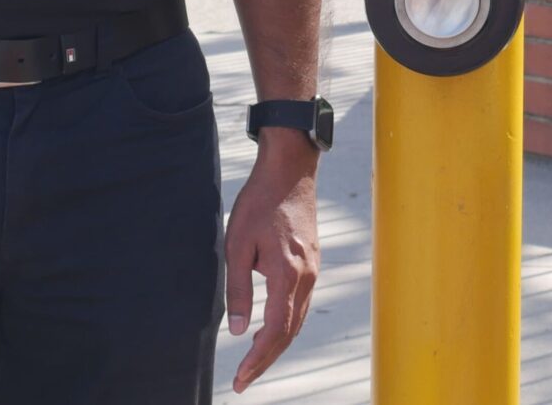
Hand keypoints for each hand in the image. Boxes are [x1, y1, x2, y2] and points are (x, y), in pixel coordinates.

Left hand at [224, 136, 319, 392]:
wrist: (290, 171)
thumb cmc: (260, 202)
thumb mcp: (238, 244)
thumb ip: (239, 289)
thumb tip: (239, 330)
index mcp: (287, 273)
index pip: (276, 330)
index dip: (259, 359)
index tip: (241, 379)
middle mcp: (306, 276)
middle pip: (291, 332)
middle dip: (267, 360)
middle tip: (244, 380)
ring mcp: (313, 269)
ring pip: (298, 320)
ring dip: (278, 345)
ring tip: (254, 362)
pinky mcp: (313, 262)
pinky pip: (302, 304)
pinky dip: (287, 324)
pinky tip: (272, 329)